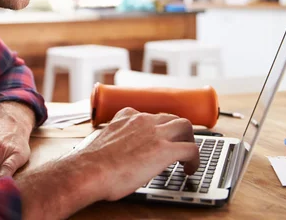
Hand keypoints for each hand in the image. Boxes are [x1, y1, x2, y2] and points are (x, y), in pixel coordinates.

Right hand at [81, 107, 199, 201]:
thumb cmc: (90, 162)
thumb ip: (111, 140)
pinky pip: (191, 149)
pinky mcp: (166, 150)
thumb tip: (111, 150)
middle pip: (170, 117)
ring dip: (189, 139)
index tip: (156, 135)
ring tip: (187, 156)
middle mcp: (142, 120)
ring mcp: (156, 133)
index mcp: (125, 117)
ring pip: (185, 126)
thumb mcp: (101, 141)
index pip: (147, 115)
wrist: (90, 170)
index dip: (155, 126)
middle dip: (176, 130)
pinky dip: (195, 159)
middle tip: (177, 144)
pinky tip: (190, 169)